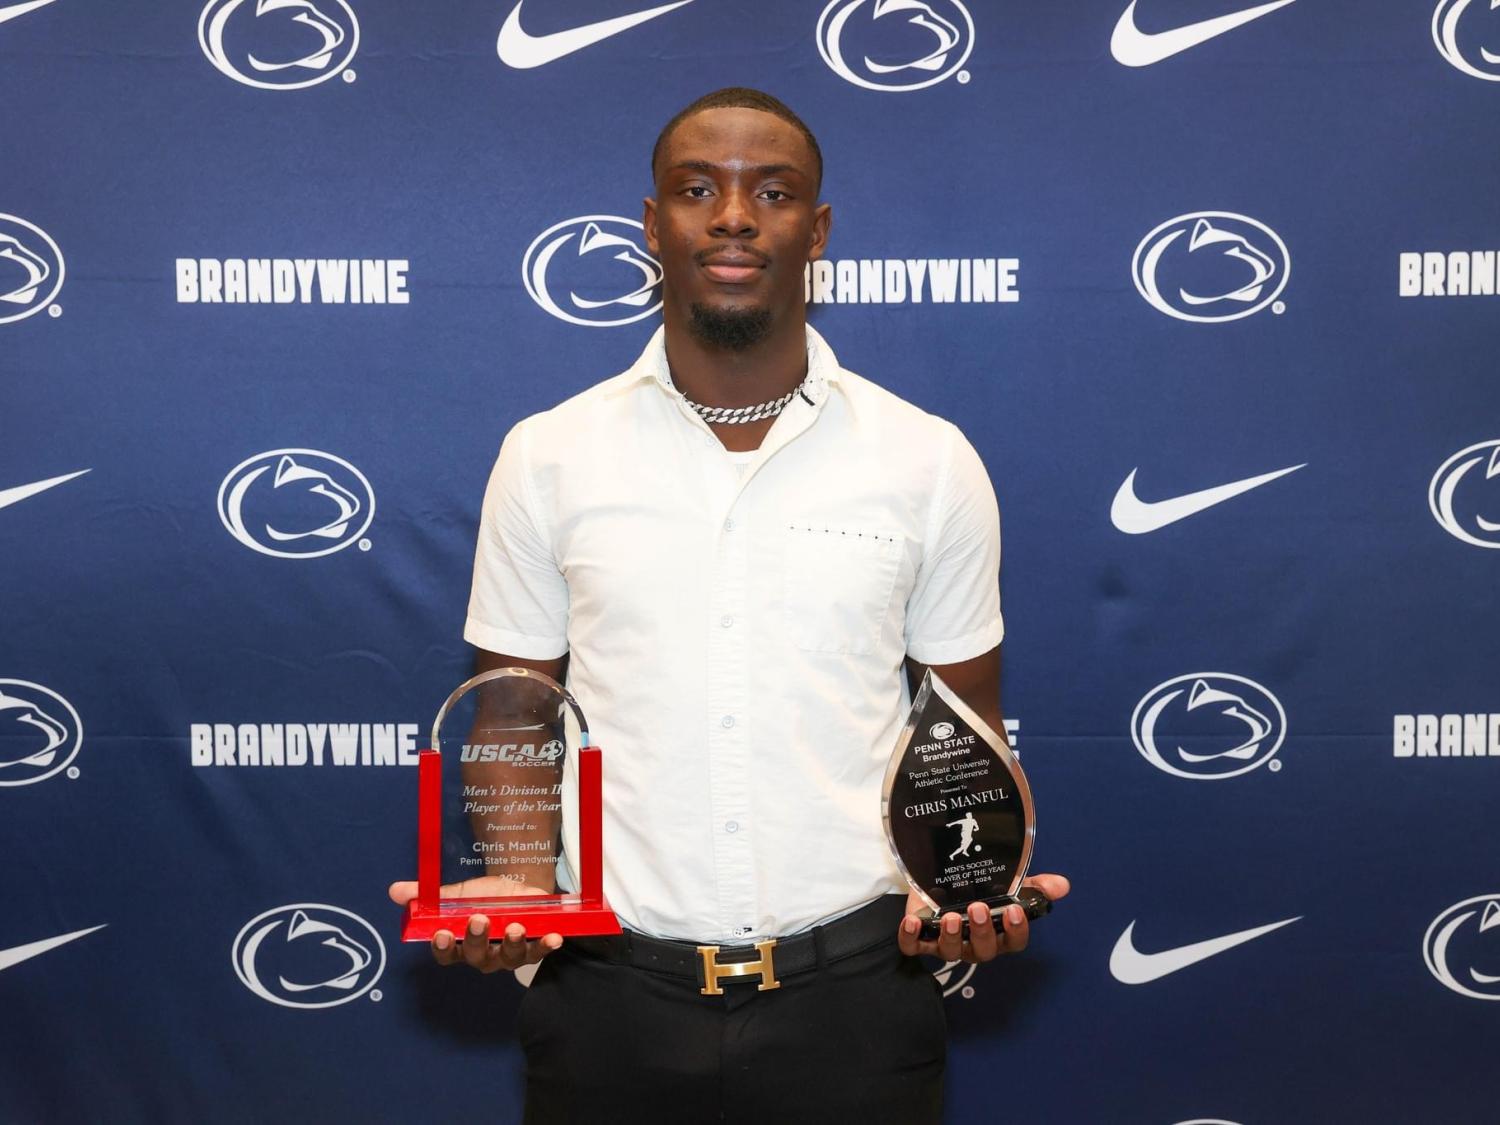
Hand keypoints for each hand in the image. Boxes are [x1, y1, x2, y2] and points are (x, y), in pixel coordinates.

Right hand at [387, 876, 564, 973]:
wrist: (521, 888)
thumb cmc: (486, 896)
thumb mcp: (460, 893)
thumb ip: (430, 895)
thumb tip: (395, 890)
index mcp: (460, 943)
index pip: (445, 954)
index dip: (442, 947)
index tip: (441, 933)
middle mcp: (483, 955)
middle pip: (475, 956)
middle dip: (476, 939)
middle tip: (479, 919)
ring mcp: (508, 954)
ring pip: (507, 957)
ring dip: (511, 944)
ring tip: (515, 927)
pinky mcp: (533, 947)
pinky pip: (539, 950)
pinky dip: (546, 945)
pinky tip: (554, 937)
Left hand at [896, 873, 1070, 962]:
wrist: (942, 877)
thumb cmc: (980, 888)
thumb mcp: (1007, 881)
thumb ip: (1032, 885)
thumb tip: (1062, 885)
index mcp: (999, 933)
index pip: (1014, 942)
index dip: (1016, 930)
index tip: (1015, 910)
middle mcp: (974, 943)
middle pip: (984, 950)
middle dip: (982, 932)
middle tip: (978, 909)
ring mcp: (948, 943)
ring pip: (950, 953)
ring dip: (951, 936)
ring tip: (951, 916)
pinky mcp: (922, 938)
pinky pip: (914, 948)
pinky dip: (910, 938)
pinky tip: (912, 922)